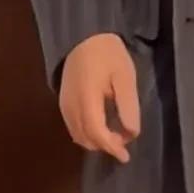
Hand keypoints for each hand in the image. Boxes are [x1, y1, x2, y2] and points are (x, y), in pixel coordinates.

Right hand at [60, 33, 139, 162]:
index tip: (126, 155)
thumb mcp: (125, 78)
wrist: (83, 36)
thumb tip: (131, 134)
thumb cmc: (108, 55)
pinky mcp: (62, 103)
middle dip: (105, 145)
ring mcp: (64, 105)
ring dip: (96, 141)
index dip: (111, 147)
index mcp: (86, 100)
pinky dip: (88, 134)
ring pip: (78, 136)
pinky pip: (74, 127)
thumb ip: (128, 107)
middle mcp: (71, 107)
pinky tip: (102, 127)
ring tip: (115, 134)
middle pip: (86, 139)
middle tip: (124, 140)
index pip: (97, 134)